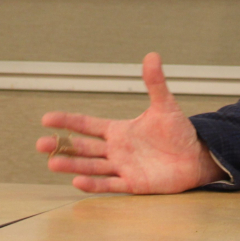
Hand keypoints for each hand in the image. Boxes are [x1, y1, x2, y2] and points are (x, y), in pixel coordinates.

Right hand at [37, 52, 225, 192]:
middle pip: (83, 148)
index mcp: (119, 130)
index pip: (87, 125)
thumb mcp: (165, 106)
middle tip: (41, 143)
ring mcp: (123, 167)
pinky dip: (94, 183)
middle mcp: (116, 150)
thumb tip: (152, 55)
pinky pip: (110, 185)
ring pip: (92, 167)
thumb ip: (155, 83)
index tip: (46, 118)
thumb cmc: (179, 132)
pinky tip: (78, 181)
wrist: (197, 156)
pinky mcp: (133, 183)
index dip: (68, 121)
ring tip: (53, 162)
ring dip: (72, 165)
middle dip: (62, 146)